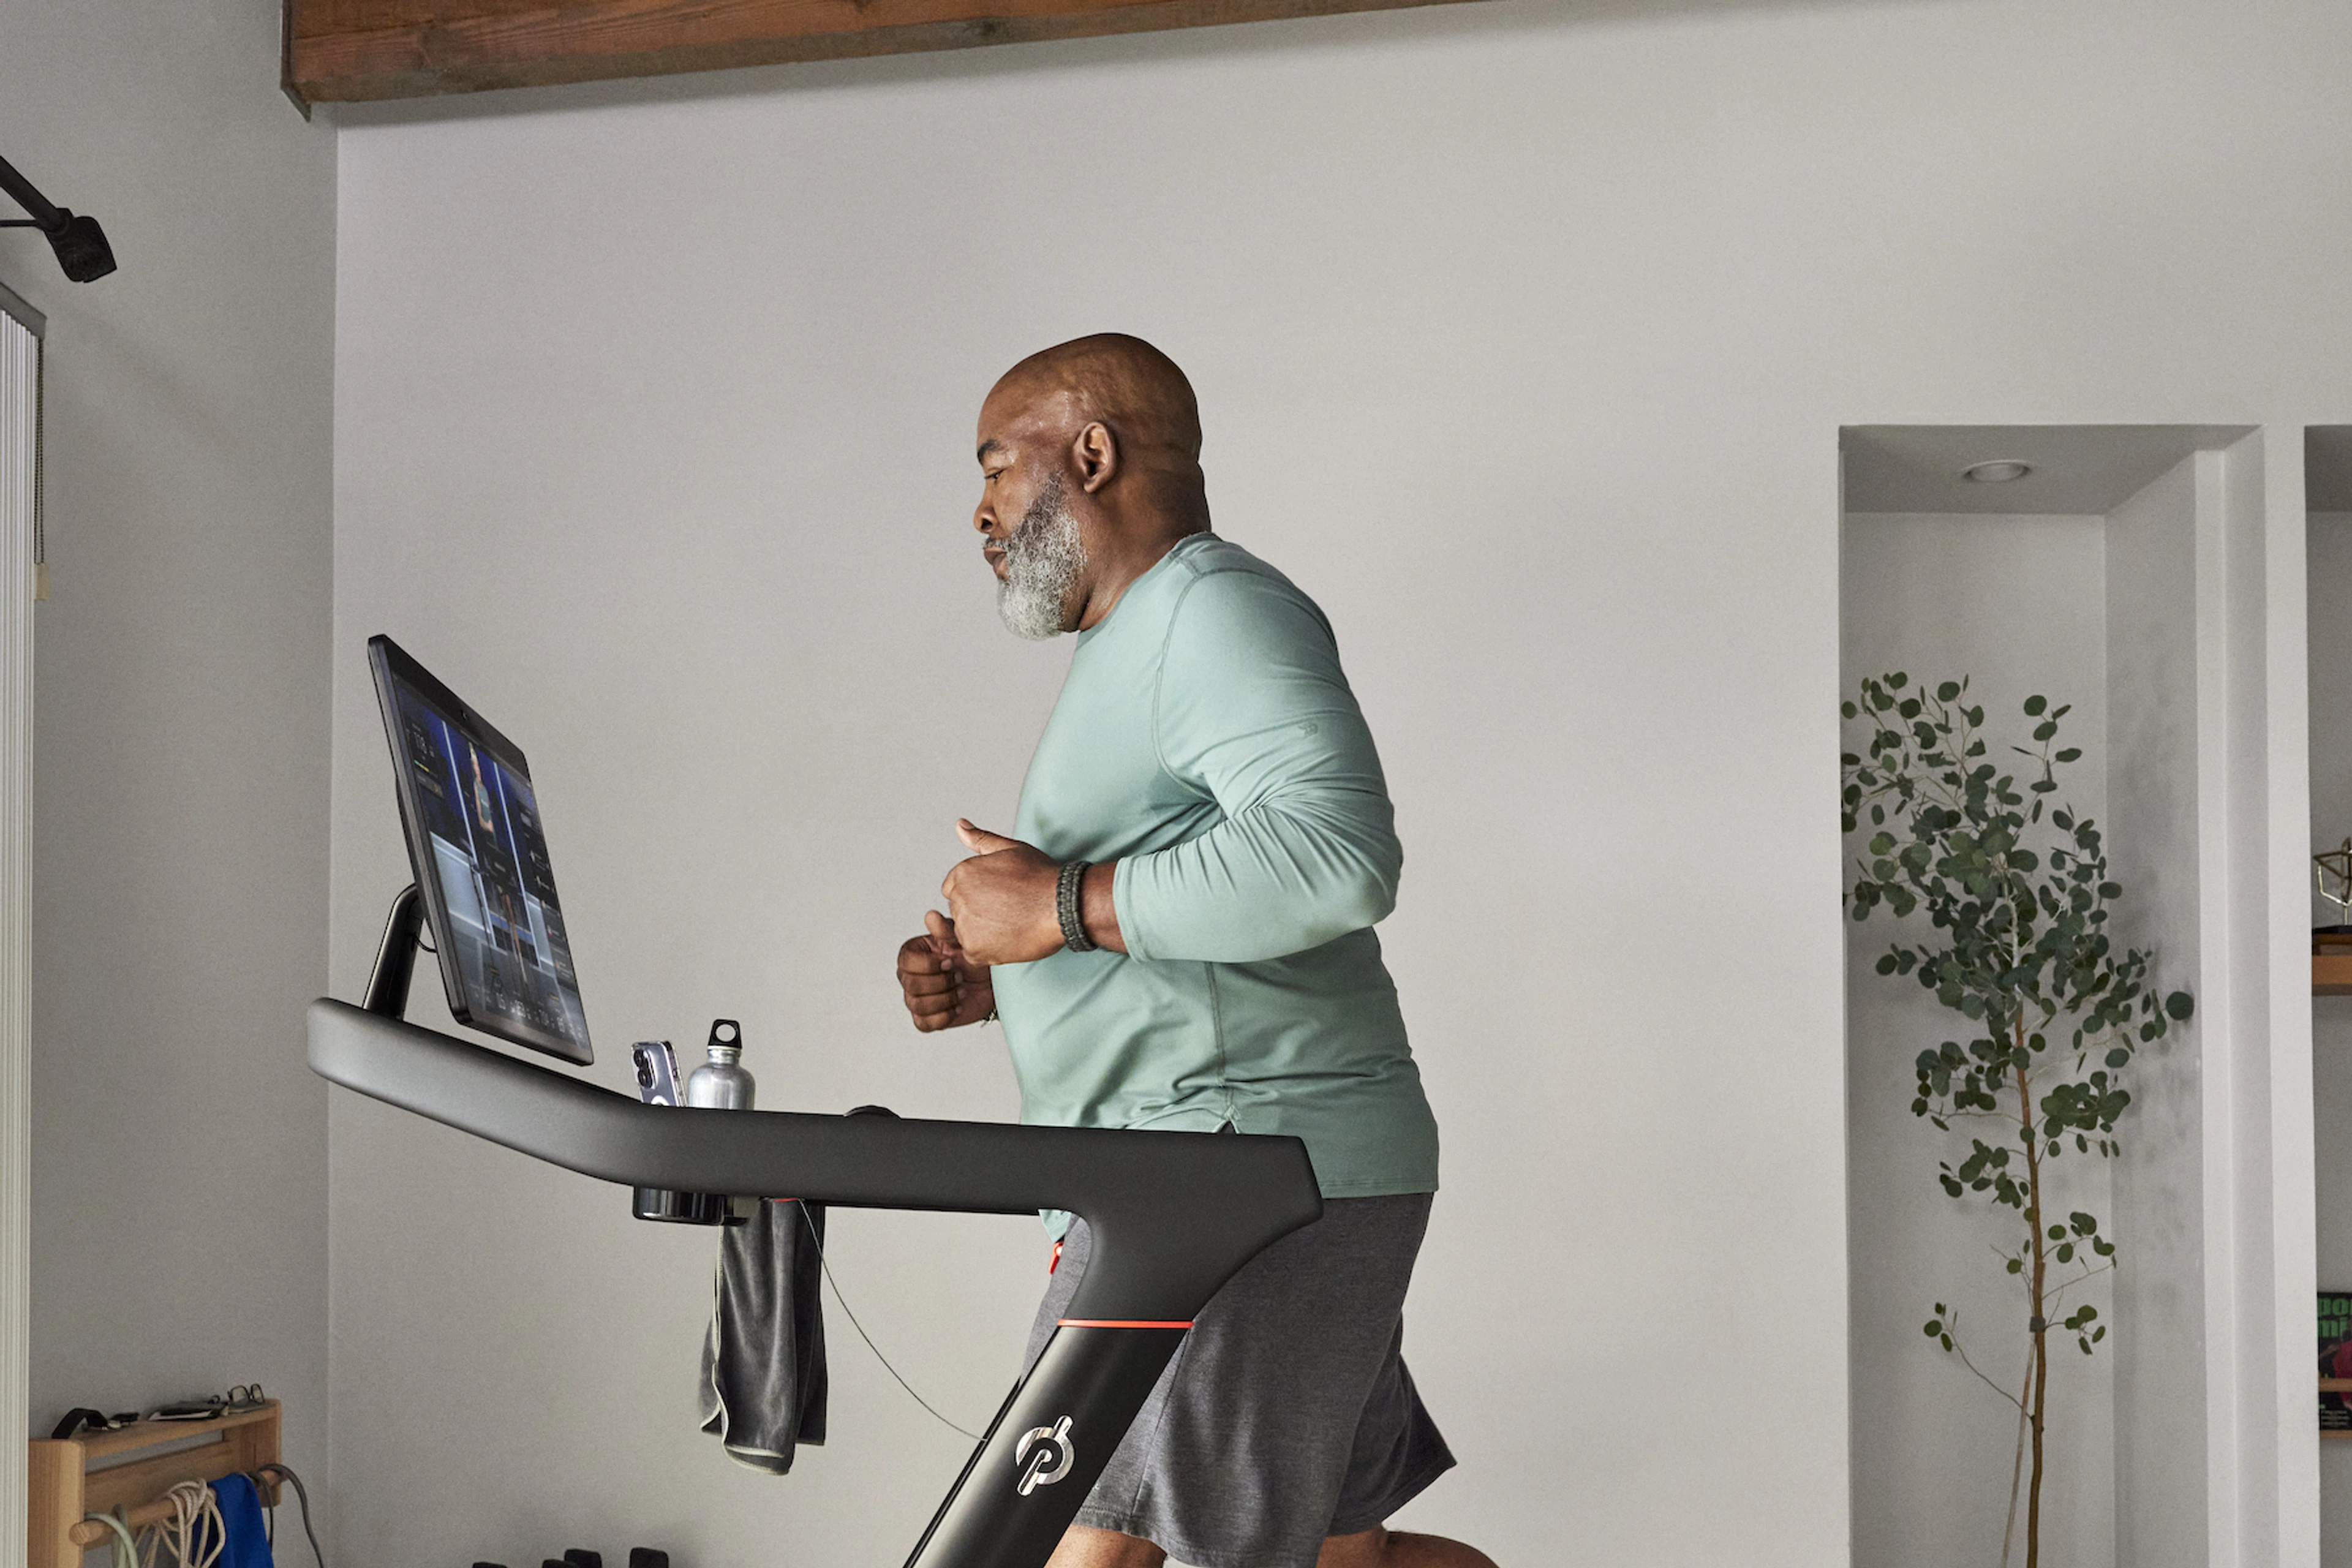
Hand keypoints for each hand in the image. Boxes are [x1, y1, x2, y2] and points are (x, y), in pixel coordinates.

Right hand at [896, 910, 996, 1031]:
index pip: (906, 961)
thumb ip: (947, 929)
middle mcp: (909, 976)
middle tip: (959, 976)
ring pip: (918, 1005)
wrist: (990, 982)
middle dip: (941, 982)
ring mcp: (915, 998)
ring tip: (961, 991)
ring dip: (945, 999)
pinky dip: (944, 1016)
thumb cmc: (974, 957)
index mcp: (913, 953)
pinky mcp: (926, 1018)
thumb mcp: (963, 939)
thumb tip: (931, 916)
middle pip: (911, 985)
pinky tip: (957, 1006)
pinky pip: (924, 1023)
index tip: (950, 961)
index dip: (928, 964)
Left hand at [940, 820, 1064, 965]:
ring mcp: (966, 926)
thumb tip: (960, 825)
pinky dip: (989, 949)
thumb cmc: (1041, 877)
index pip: (954, 889)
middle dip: (979, 912)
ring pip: (966, 932)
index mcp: (963, 873)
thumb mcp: (1010, 849)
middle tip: (1008, 910)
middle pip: (960, 911)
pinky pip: (973, 953)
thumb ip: (980, 839)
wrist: (1063, 905)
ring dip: (983, 932)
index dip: (977, 893)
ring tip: (1010, 923)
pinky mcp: (976, 950)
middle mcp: (959, 898)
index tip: (998, 896)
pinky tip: (1009, 937)